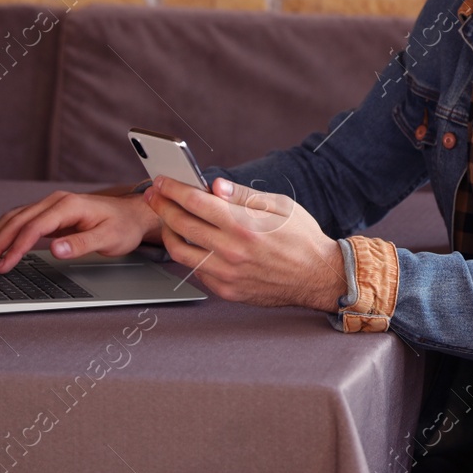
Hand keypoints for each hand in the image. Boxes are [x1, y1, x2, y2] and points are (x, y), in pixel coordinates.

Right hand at [0, 189, 160, 272]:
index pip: (34, 227)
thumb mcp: (108, 238)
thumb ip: (81, 244)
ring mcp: (51, 206)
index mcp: (69, 205)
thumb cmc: (123, 226)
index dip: (16, 248)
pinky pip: (20, 221)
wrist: (133, 214)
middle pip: (17, 221)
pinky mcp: (49, 214)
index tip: (4, 266)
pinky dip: (5, 234)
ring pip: (14, 219)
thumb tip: (55, 250)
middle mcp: (56, 202)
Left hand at [146, 175, 344, 311]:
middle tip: (153, 195)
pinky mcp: (227, 291)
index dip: (174, 188)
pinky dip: (189, 254)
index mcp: (244, 225)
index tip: (162, 181)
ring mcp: (227, 274)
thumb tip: (215, 185)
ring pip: (181, 253)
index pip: (196, 202)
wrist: (319, 277)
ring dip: (167, 233)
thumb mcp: (281, 205)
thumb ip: (244, 195)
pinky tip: (191, 242)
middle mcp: (232, 251)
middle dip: (162, 206)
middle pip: (181, 225)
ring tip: (167, 220)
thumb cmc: (302, 238)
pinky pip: (196, 271)